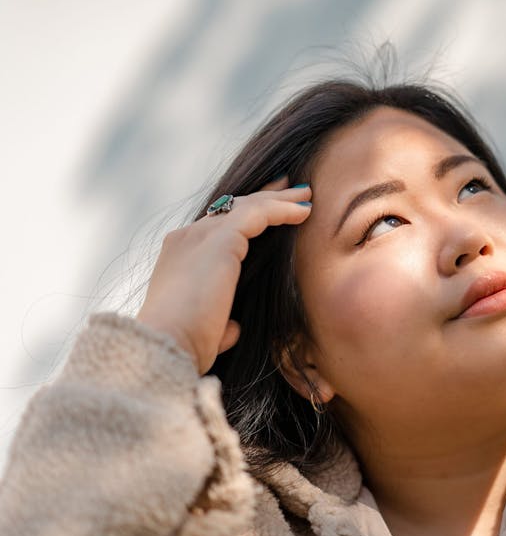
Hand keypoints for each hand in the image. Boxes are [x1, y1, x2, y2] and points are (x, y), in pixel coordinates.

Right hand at [136, 179, 310, 373]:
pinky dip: (282, 211)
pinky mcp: (220, 240)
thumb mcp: (205, 328)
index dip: (246, 214)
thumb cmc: (185, 345)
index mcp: (180, 255)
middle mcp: (188, 238)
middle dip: (265, 197)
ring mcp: (201, 235)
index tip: (270, 207)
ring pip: (248, 206)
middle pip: (233, 207)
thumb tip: (234, 327)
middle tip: (293, 190)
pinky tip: (304, 212)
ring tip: (307, 196)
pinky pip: (259, 214)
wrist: (167, 344)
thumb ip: (221, 322)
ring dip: (280, 200)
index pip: (218, 225)